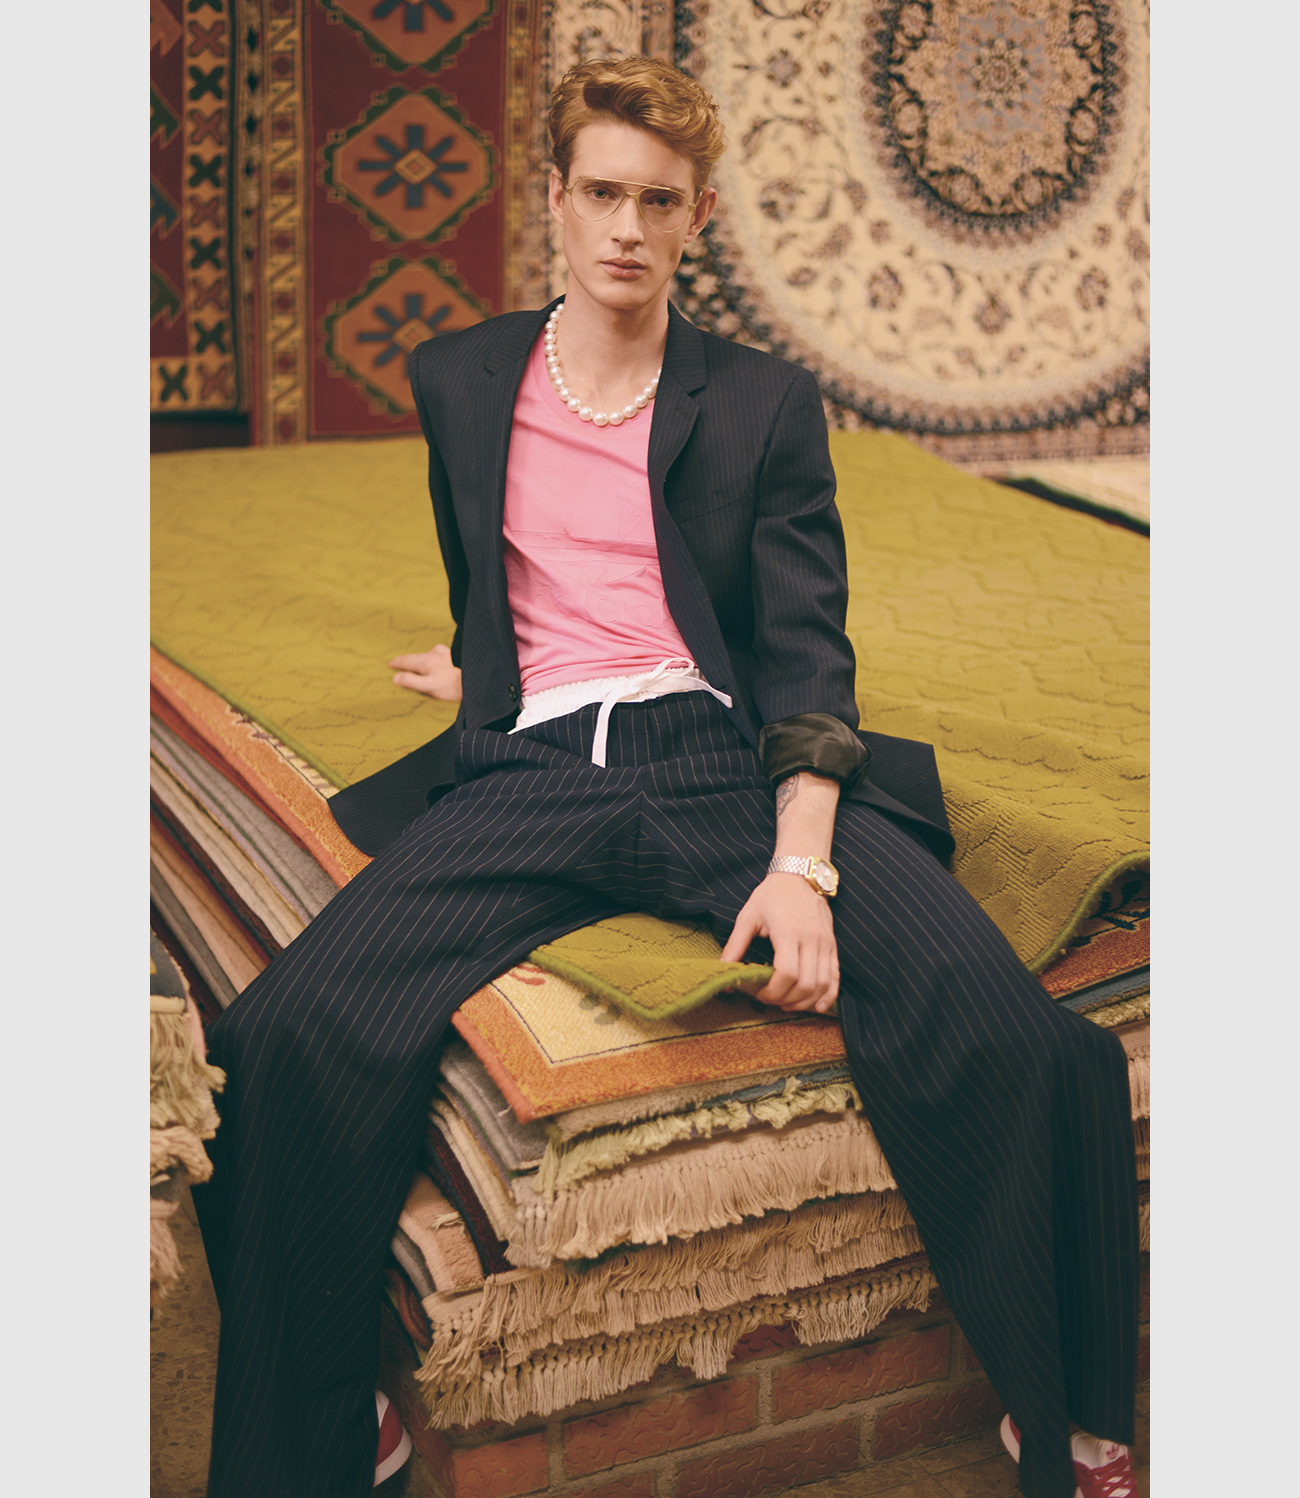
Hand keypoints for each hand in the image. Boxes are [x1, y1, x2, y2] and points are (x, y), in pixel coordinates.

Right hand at [389, 643, 462, 700]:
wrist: (474, 681)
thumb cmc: (451, 687)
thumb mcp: (428, 687)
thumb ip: (411, 682)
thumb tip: (395, 678)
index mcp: (426, 661)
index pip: (406, 660)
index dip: (396, 663)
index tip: (390, 664)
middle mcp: (435, 654)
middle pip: (416, 656)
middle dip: (408, 660)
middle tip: (400, 662)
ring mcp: (446, 654)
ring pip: (429, 654)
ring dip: (422, 658)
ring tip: (419, 662)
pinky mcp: (456, 656)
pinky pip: (440, 655)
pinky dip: (435, 657)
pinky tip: (439, 661)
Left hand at [720, 873, 838, 1013]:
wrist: (800, 875)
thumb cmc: (772, 895)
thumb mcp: (748, 916)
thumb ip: (735, 944)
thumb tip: (722, 969)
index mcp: (788, 932)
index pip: (786, 973)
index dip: (773, 991)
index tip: (759, 994)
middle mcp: (811, 939)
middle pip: (805, 984)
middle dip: (786, 999)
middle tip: (770, 1000)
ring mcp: (825, 944)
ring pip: (822, 984)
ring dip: (805, 1002)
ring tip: (787, 1004)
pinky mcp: (832, 946)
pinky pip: (835, 977)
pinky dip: (828, 996)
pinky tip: (817, 1007)